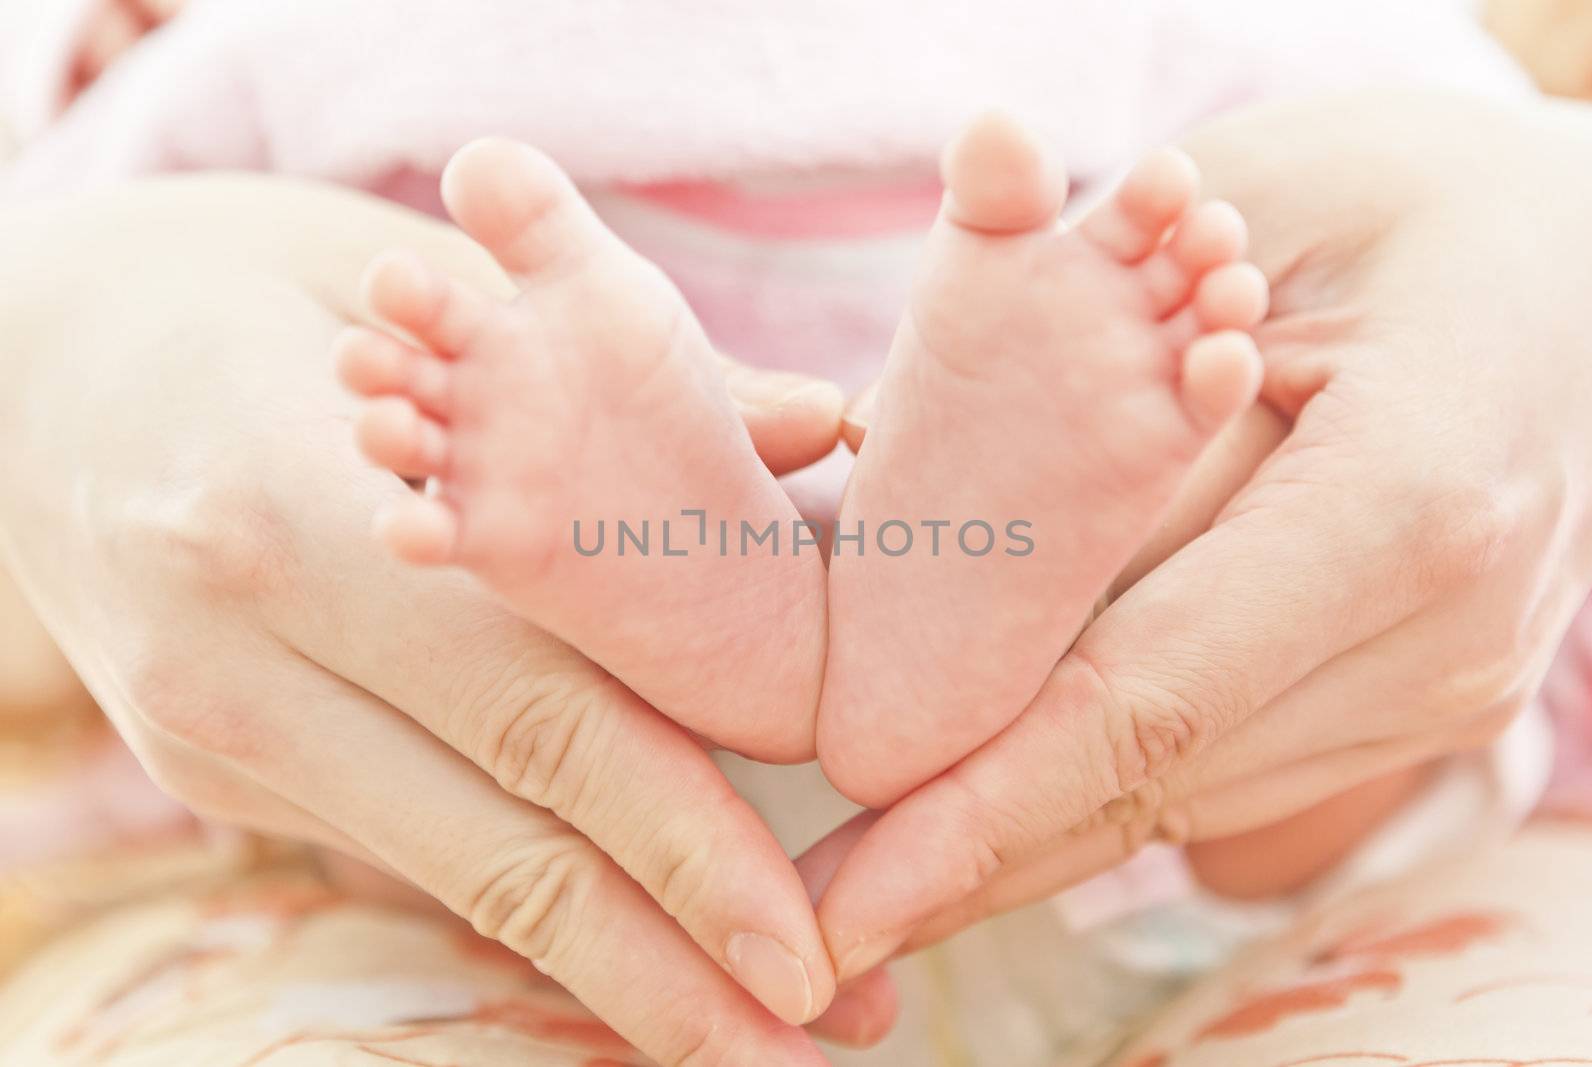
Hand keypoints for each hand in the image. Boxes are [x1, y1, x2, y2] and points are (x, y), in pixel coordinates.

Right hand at [0, 174, 852, 1062]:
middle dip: (669, 965)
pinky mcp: (218, 771)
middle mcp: (243, 661)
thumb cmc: (253, 294)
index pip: (537, 714)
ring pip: (454, 879)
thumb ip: (617, 388)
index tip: (806, 947)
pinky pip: (407, 848)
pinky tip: (632, 944)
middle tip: (821, 1035)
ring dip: (615, 975)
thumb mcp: (427, 297)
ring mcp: (218, 736)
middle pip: (502, 845)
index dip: (681, 845)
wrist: (32, 359)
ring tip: (754, 1029)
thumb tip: (816, 432)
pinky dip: (530, 904)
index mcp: (295, 517)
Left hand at [810, 89, 1591, 977]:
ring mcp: (1439, 689)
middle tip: (815, 931)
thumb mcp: (1241, 223)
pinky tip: (989, 819)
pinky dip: (1096, 792)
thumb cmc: (1406, 200)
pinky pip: (1224, 765)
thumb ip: (1104, 389)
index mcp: (1404, 505)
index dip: (986, 811)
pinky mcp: (1414, 701)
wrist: (1583, 264)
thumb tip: (918, 538)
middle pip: (1151, 781)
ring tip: (869, 887)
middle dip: (970, 858)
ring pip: (1182, 798)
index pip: (1147, 699)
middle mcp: (1437, 638)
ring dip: (1020, 843)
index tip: (853, 898)